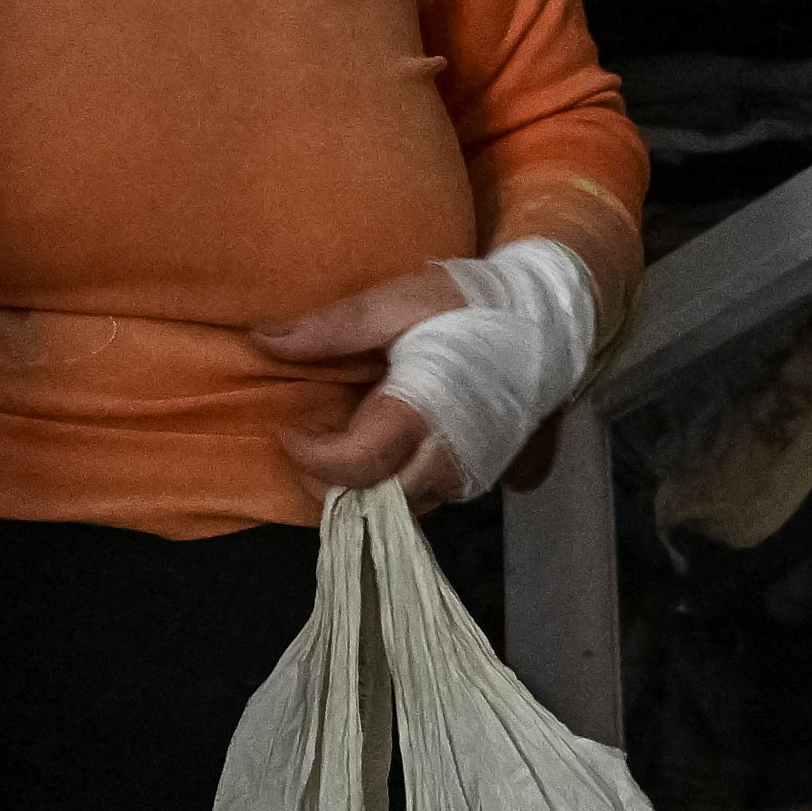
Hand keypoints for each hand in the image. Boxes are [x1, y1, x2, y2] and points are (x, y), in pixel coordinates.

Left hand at [255, 267, 470, 510]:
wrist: (548, 324)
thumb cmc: (471, 307)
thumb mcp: (400, 301)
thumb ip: (335, 326)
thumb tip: (264, 339)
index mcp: (427, 414)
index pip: (357, 464)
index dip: (312, 456)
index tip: (288, 430)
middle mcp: (449, 459)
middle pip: (373, 501)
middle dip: (327, 483)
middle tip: (305, 444)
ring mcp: (466, 475)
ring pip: (398, 509)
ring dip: (357, 489)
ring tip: (333, 448)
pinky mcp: (475, 479)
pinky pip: (422, 501)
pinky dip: (388, 487)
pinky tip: (372, 454)